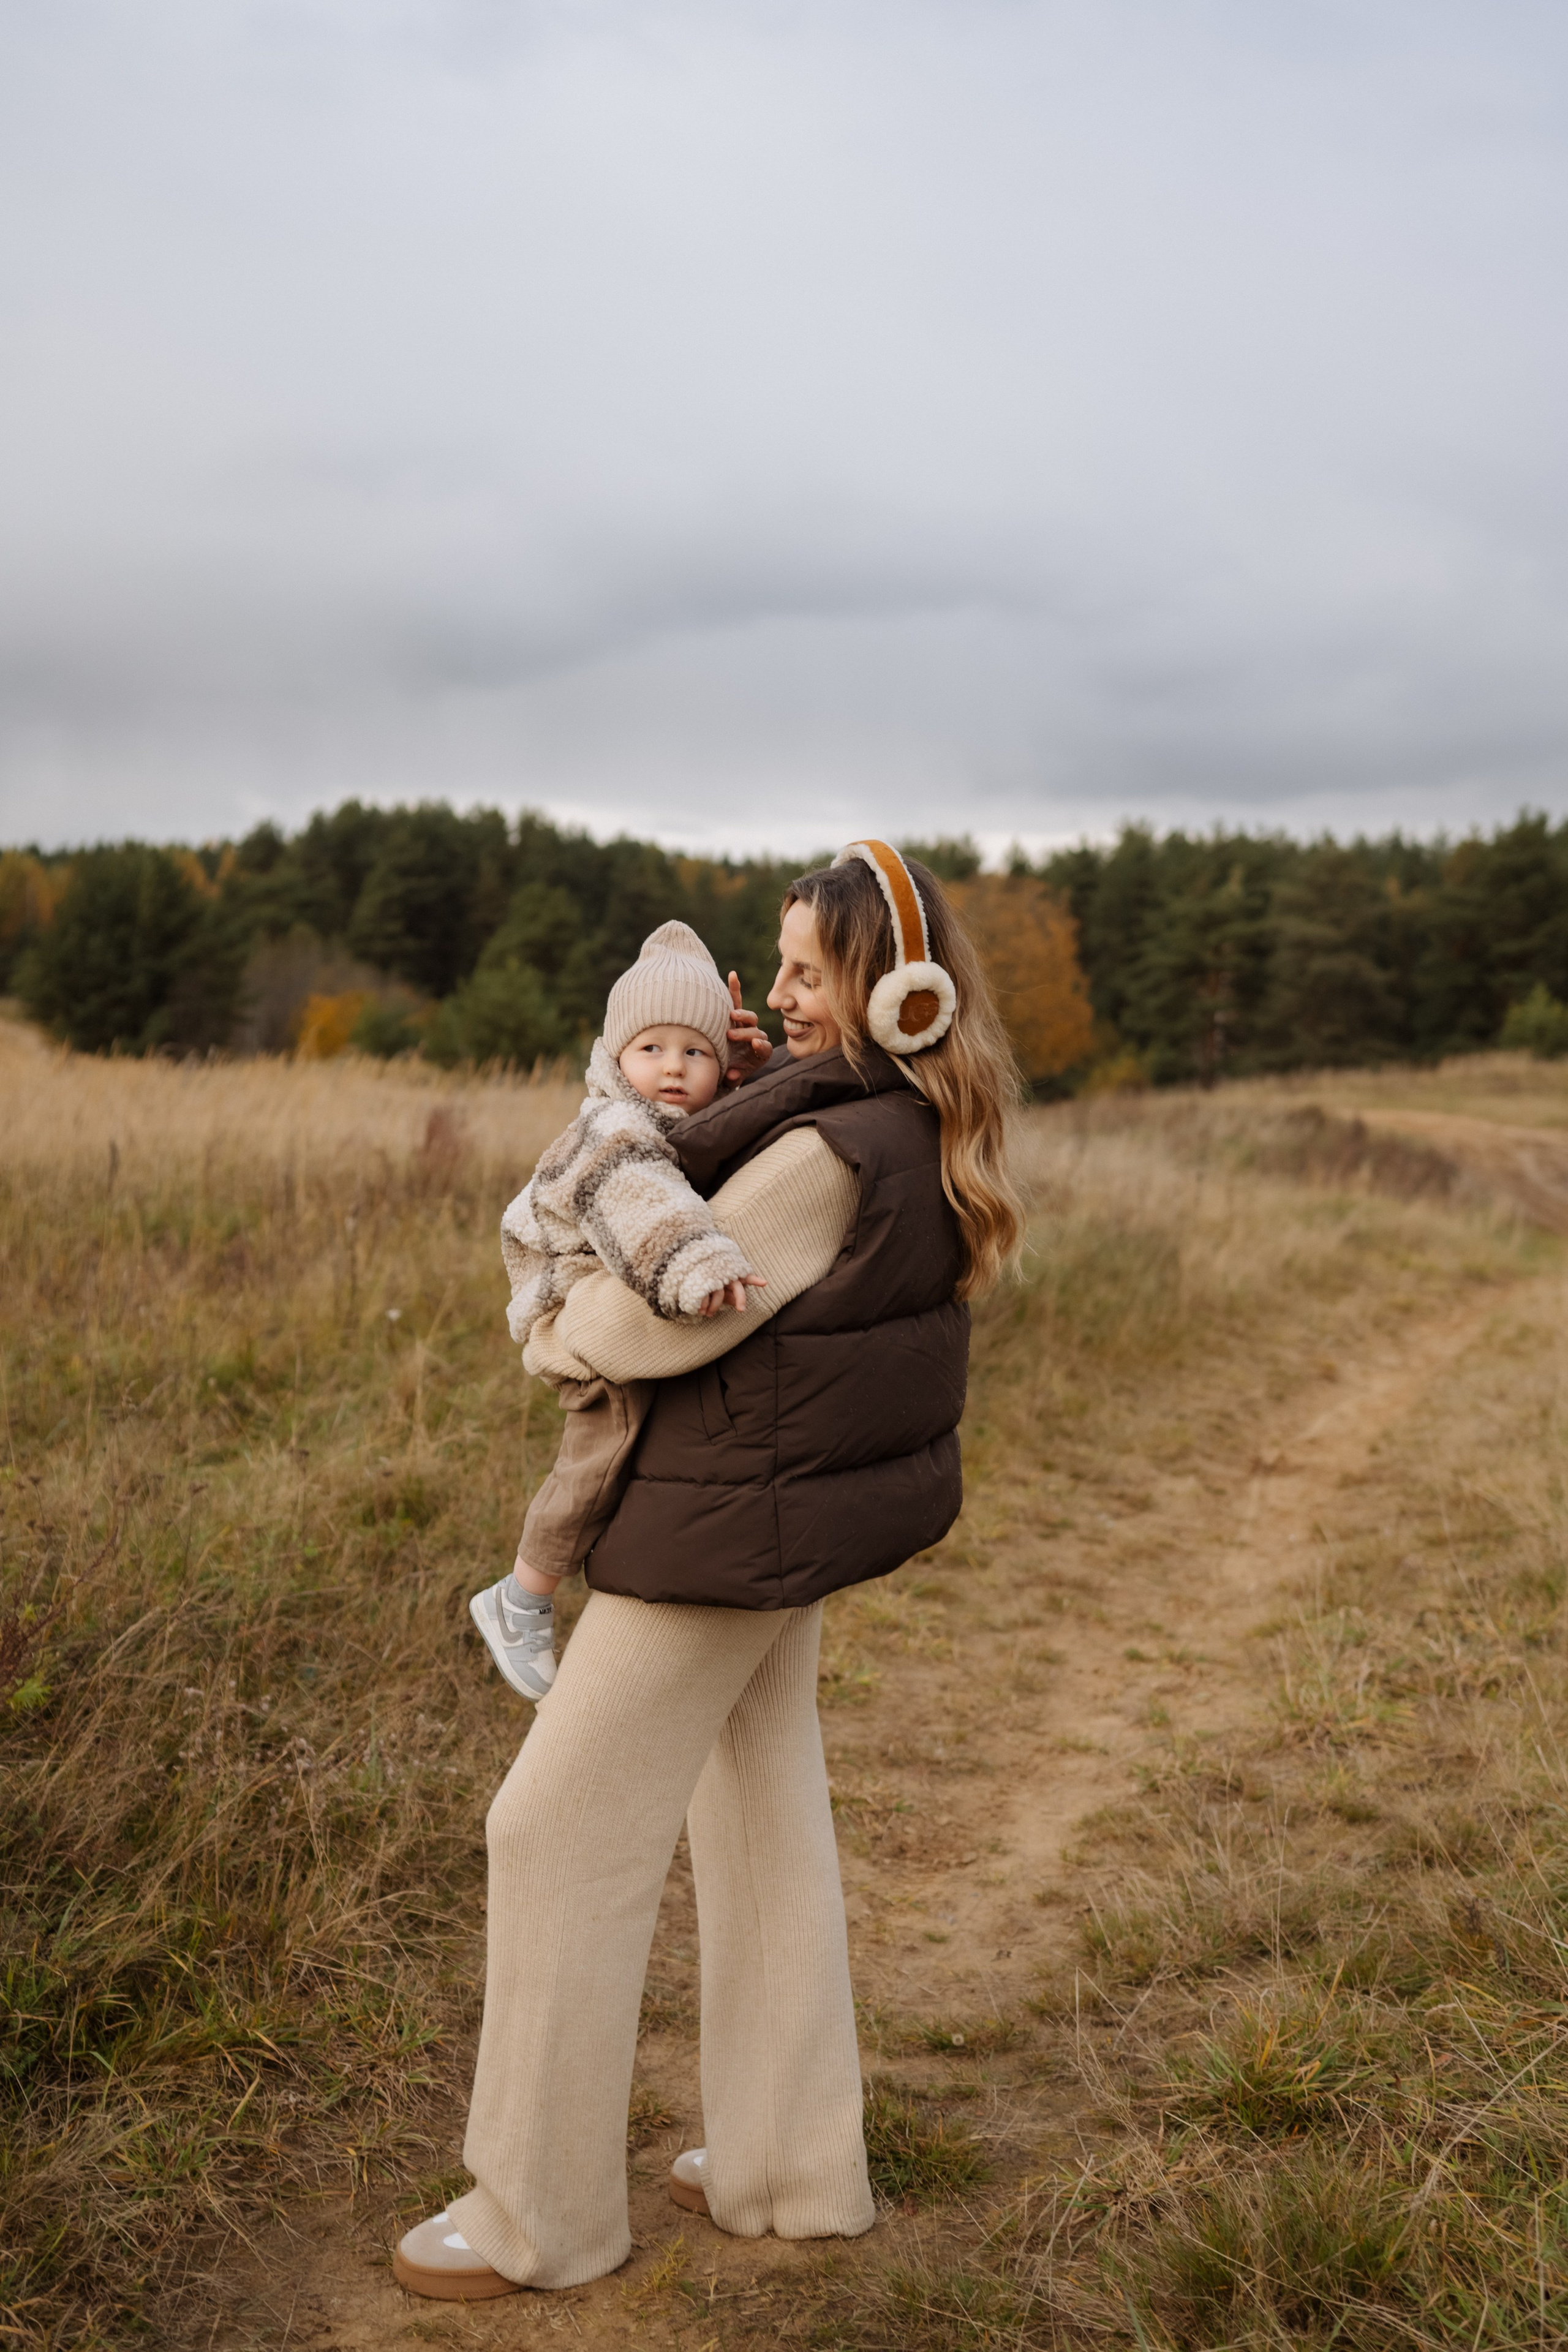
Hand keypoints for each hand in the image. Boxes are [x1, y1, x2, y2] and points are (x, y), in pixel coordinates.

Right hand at [698, 1273, 767, 1317]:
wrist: (687, 1268)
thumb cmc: (709, 1281)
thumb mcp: (721, 1289)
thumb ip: (731, 1297)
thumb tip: (739, 1306)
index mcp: (732, 1276)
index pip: (745, 1277)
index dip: (754, 1280)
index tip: (765, 1283)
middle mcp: (725, 1274)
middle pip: (736, 1286)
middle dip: (740, 1298)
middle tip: (741, 1309)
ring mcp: (714, 1276)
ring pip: (719, 1294)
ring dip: (714, 1307)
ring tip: (708, 1314)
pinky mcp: (701, 1280)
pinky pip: (705, 1295)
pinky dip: (704, 1305)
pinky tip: (701, 1311)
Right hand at [723, 971, 772, 1085]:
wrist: (729, 1066)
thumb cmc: (733, 1071)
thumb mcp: (734, 1077)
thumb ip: (735, 1076)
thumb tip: (732, 1075)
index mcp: (760, 1052)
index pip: (766, 1047)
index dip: (762, 1045)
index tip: (755, 1044)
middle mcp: (756, 1037)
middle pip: (756, 1030)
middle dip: (745, 1032)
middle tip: (732, 1036)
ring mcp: (746, 1026)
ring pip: (748, 1017)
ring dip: (741, 1015)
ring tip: (732, 1016)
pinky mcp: (735, 1017)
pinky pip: (736, 1001)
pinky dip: (734, 989)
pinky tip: (732, 975)